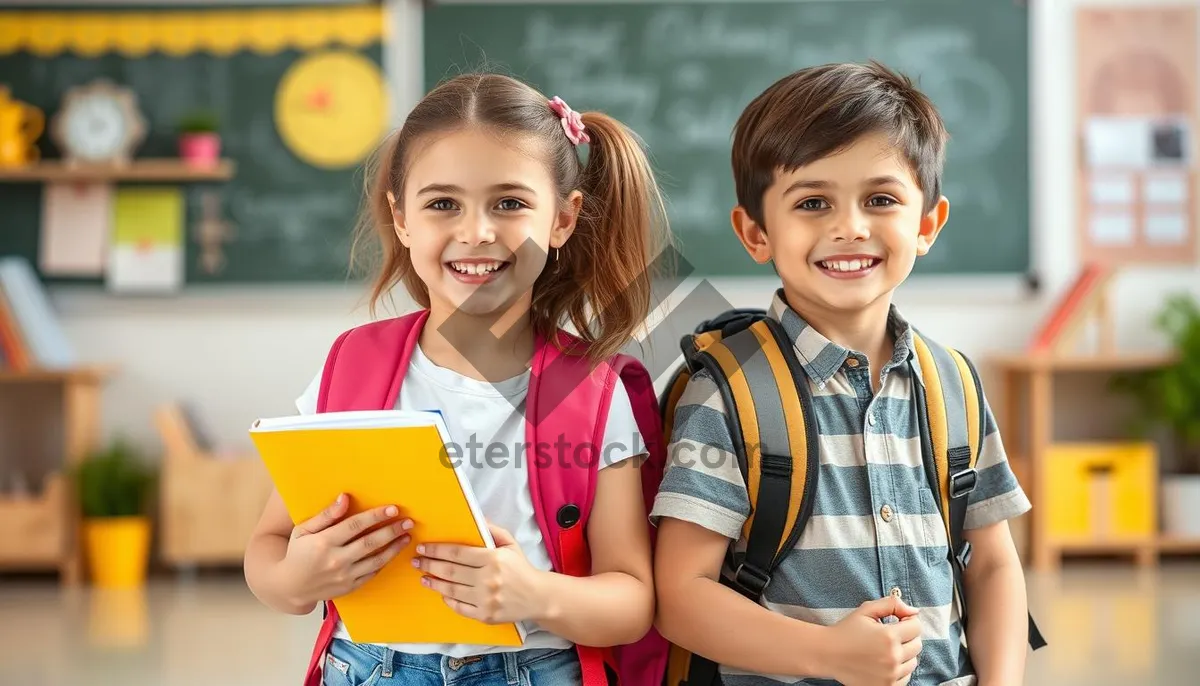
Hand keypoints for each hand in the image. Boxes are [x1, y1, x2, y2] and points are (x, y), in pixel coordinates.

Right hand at [278, 494, 412, 606]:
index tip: (393, 509)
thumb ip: (326, 515)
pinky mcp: (350, 587)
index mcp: (324, 543)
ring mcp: (344, 576)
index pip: (355, 526)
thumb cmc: (297, 553)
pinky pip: (372, 573)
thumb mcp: (303, 530)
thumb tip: (344, 498)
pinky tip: (394, 552)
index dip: (375, 516)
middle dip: (391, 530)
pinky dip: (385, 562)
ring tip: (407, 536)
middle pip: (370, 543)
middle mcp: (336, 560)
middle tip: (408, 521)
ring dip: (394, 548)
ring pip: (375, 560)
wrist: (290, 586)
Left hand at [415, 522, 547, 624]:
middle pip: (450, 571)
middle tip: (417, 561)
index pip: (457, 553)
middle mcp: (488, 579)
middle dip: (429, 565)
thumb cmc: (521, 568)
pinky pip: (460, 607)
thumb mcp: (510, 543)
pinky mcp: (485, 615)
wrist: (538, 597)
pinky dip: (447, 599)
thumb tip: (474, 517)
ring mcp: (486, 599)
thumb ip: (492, 530)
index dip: (437, 550)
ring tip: (423, 577)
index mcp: (493, 558)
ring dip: (434, 582)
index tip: (423, 548)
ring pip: (451, 590)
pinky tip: (441, 592)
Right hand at [824, 596, 923, 685]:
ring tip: (886, 648)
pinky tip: (885, 661)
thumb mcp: (866, 610)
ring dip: (904, 653)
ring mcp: (891, 675)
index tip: (898, 620)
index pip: (916, 626)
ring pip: (913, 662)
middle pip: (917, 644)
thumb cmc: (846, 631)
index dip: (908, 619)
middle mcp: (892, 657)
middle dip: (907, 636)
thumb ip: (891, 604)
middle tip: (891, 634)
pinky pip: (906, 677)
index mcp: (888, 636)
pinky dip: (899, 669)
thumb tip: (913, 610)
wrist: (827, 655)